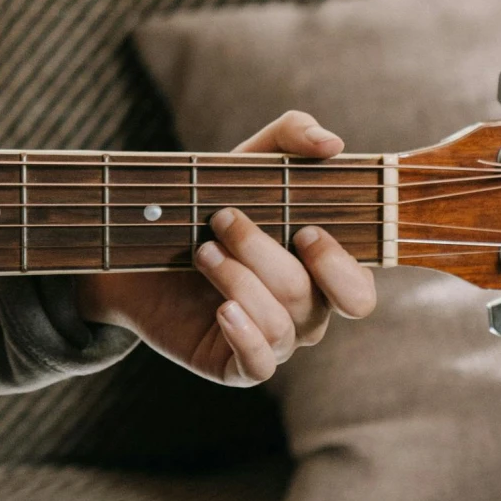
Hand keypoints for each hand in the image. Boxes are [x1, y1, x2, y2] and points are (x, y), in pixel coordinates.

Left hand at [75, 109, 375, 386]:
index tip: (303, 229)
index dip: (339, 266)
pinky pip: (259, 365)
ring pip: (278, 324)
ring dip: (236, 279)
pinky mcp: (237, 364)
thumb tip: (332, 144)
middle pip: (308, 298)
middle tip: (224, 220)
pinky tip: (220, 308)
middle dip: (265, 257)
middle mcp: (306, 311)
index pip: (358, 291)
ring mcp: (275, 341)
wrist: (142, 242)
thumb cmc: (212, 200)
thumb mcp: (250, 160)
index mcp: (322, 271)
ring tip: (201, 251)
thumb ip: (293, 135)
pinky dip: (243, 334)